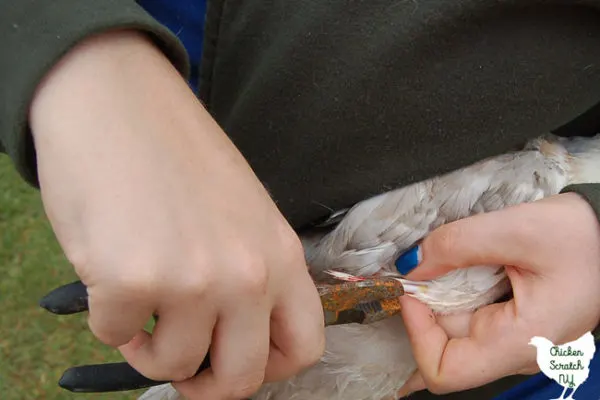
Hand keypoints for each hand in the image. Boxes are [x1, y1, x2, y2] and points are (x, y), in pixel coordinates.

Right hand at [30, 30, 324, 398]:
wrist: (118, 100)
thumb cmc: (178, 155)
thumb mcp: (241, 214)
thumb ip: (249, 275)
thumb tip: (230, 334)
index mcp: (281, 254)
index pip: (304, 347)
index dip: (267, 369)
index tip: (232, 359)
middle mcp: (247, 274)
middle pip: (241, 379)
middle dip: (204, 384)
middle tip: (177, 360)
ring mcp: (192, 280)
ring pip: (173, 366)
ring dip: (149, 347)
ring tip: (139, 305)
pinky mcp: (131, 281)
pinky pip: (115, 335)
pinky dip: (109, 317)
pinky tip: (108, 275)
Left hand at [396, 192, 599, 395]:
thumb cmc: (584, 236)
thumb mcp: (517, 228)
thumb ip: (457, 244)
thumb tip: (411, 265)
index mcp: (519, 341)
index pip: (446, 370)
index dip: (417, 335)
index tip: (411, 292)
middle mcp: (517, 349)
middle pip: (447, 345)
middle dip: (425, 306)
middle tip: (420, 264)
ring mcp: (517, 337)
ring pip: (458, 328)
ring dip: (440, 296)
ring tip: (442, 259)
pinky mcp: (517, 321)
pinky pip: (474, 315)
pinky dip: (457, 292)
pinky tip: (458, 265)